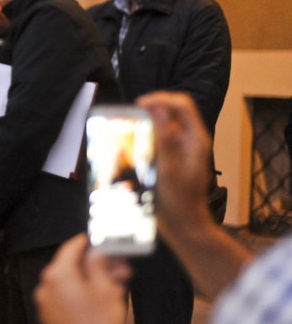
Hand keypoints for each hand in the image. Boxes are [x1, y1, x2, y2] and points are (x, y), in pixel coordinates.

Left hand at [35, 234, 130, 323]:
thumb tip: (100, 252)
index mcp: (58, 274)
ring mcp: (46, 302)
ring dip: (92, 280)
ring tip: (116, 284)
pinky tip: (103, 299)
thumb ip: (101, 265)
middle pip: (73, 265)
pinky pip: (67, 296)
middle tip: (118, 267)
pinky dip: (83, 293)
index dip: (91, 243)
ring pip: (72, 282)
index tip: (105, 242)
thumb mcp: (107, 290)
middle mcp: (47, 285)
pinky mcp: (50, 316)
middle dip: (96, 265)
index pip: (73, 246)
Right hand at [136, 91, 213, 233]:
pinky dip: (145, 137)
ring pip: (164, 124)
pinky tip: (132, 146)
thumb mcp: (169, 168)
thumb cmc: (179, 201)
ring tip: (129, 129)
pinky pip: (158, 138)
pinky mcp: (171, 158)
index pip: (182, 105)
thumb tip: (157, 109)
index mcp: (196, 140)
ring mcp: (181, 149)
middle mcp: (190, 141)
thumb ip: (165, 137)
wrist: (183, 225)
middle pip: (172, 111)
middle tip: (130, 116)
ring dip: (146, 123)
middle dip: (151, 109)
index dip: (160, 99)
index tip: (138, 105)